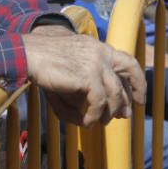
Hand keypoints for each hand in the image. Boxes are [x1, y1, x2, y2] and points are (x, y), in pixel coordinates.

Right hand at [24, 29, 145, 125]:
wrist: (29, 54)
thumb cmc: (45, 63)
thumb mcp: (71, 70)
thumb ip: (87, 86)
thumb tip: (101, 112)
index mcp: (97, 46)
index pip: (127, 62)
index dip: (137, 81)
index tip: (138, 99)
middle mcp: (101, 52)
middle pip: (130, 72)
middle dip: (132, 96)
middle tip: (125, 116)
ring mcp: (97, 63)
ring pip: (115, 94)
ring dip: (108, 113)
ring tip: (97, 122)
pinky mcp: (89, 76)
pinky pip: (99, 103)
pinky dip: (93, 116)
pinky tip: (85, 122)